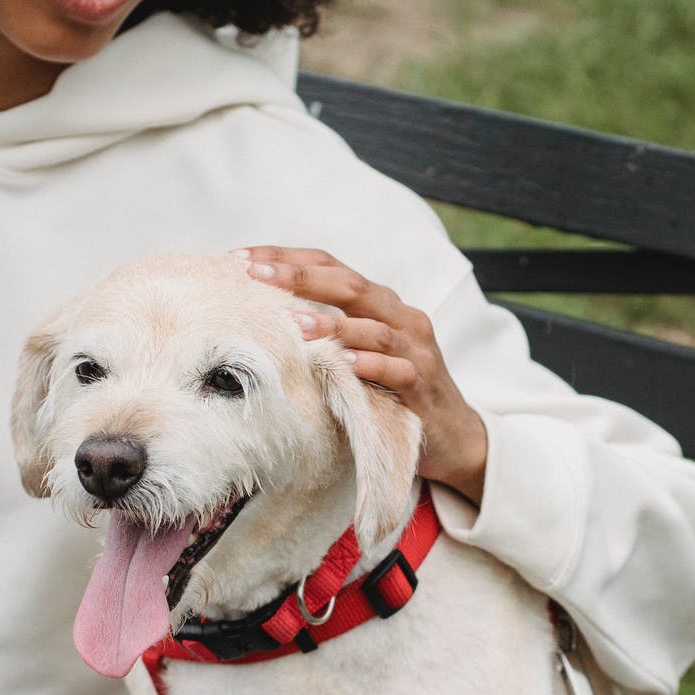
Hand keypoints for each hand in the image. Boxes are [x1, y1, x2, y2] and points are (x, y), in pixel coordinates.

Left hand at [237, 246, 487, 503]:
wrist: (453, 436)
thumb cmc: (396, 392)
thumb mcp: (361, 353)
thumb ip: (329, 330)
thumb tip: (266, 318)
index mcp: (382, 304)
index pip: (332, 267)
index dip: (288, 258)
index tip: (242, 259)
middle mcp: (402, 317)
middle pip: (351, 285)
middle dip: (301, 276)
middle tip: (257, 273)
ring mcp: (416, 350)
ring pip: (374, 327)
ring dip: (334, 323)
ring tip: (296, 322)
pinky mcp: (423, 385)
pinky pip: (397, 370)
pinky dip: (371, 364)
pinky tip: (345, 364)